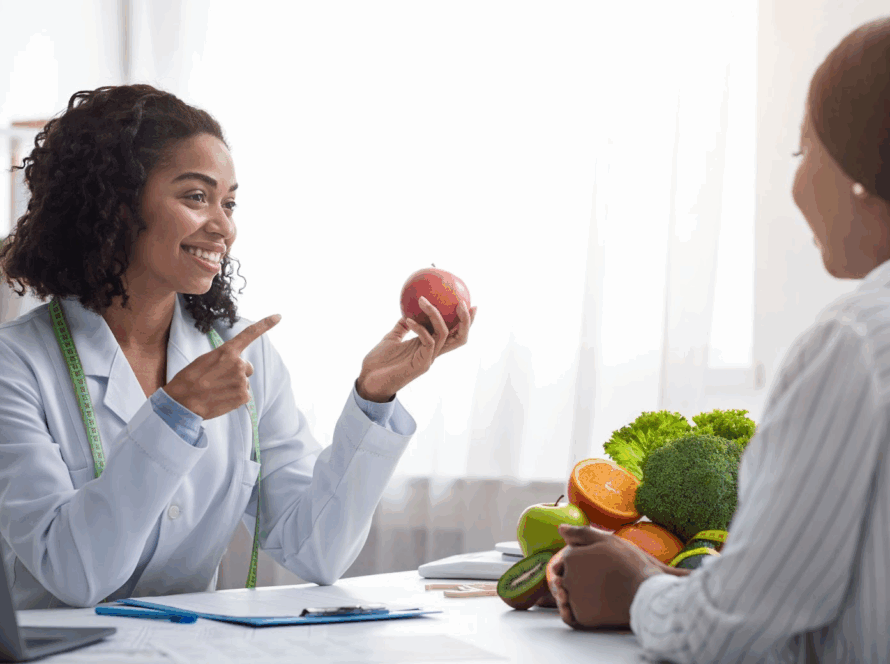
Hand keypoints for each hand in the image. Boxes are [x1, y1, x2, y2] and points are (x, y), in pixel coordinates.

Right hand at [164, 314, 281, 418]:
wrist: (182, 402)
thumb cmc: (189, 380)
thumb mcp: (205, 361)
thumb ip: (224, 359)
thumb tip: (237, 367)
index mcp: (227, 352)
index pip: (249, 334)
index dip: (265, 324)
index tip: (278, 316)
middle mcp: (238, 364)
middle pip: (246, 367)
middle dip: (236, 373)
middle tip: (217, 380)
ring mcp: (242, 380)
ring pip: (243, 382)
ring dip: (233, 386)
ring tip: (216, 390)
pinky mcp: (243, 396)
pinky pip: (243, 395)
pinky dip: (234, 398)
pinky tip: (221, 399)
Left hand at [355, 297, 476, 401]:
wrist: (368, 380)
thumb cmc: (379, 362)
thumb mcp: (392, 338)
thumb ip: (403, 326)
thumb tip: (408, 309)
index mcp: (428, 346)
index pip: (453, 333)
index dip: (464, 320)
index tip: (468, 301)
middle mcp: (433, 353)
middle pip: (460, 337)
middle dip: (465, 320)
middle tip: (463, 302)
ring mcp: (428, 359)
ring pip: (444, 334)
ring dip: (435, 314)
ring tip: (425, 301)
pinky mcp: (421, 365)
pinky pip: (427, 341)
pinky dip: (419, 328)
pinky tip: (408, 320)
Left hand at [549, 524, 679, 629]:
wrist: (646, 592)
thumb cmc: (628, 562)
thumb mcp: (606, 540)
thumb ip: (581, 533)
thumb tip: (561, 528)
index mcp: (571, 558)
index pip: (567, 560)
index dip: (582, 561)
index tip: (597, 564)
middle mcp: (567, 578)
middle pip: (566, 578)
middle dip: (579, 577)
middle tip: (601, 579)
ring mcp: (573, 599)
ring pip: (571, 596)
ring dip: (581, 594)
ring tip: (603, 592)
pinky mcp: (582, 617)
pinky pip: (577, 613)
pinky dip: (587, 609)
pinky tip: (603, 604)